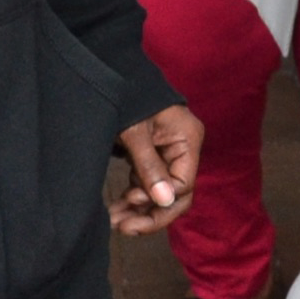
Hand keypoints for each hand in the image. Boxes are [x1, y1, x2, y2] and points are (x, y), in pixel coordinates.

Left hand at [110, 104, 203, 234]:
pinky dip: (134, 198)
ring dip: (139, 210)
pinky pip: (148, 185)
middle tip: (122, 227)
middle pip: (176, 194)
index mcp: (187, 139)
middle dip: (150, 213)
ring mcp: (168, 154)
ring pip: (160, 193)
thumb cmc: (126, 95)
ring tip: (114, 221)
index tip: (131, 202)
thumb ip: (149, 167)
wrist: (111, 71)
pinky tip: (117, 209)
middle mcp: (183, 149)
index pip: (183, 184)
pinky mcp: (152, 156)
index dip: (161, 201)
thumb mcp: (134, 132)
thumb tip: (163, 201)